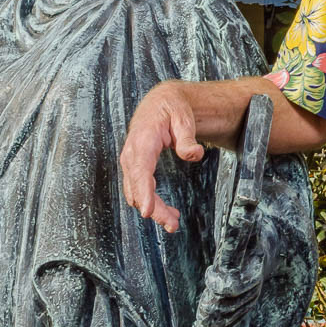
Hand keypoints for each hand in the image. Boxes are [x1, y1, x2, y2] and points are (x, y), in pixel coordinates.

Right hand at [120, 80, 204, 232]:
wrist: (160, 102)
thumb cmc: (172, 108)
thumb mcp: (183, 117)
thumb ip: (187, 137)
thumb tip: (194, 154)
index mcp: (143, 140)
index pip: (140, 170)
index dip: (143, 192)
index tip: (147, 212)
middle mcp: (132, 154)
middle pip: (138, 187)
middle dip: (153, 208)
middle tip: (172, 224)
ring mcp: (131, 162)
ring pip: (136, 192)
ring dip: (152, 209)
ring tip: (173, 222)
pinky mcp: (134, 168)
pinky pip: (139, 189)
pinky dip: (150, 202)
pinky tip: (166, 211)